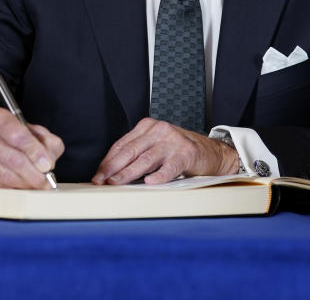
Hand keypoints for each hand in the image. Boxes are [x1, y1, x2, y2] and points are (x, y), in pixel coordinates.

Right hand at [0, 107, 63, 188]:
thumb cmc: (9, 138)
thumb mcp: (30, 131)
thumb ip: (46, 141)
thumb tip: (49, 161)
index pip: (19, 136)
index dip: (36, 152)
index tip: (47, 165)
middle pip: (14, 160)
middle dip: (34, 174)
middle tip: (45, 181)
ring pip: (8, 176)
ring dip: (27, 184)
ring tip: (36, 184)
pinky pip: (0, 187)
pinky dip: (16, 190)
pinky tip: (21, 185)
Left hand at [92, 117, 239, 184]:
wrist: (211, 152)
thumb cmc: (179, 150)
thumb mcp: (155, 145)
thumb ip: (137, 153)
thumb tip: (111, 172)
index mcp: (147, 127)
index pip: (122, 145)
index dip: (108, 161)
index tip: (98, 174)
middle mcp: (159, 131)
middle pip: (130, 151)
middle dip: (113, 168)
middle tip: (102, 180)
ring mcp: (173, 141)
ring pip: (146, 159)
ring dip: (128, 173)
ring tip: (117, 183)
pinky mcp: (186, 154)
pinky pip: (170, 166)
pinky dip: (159, 175)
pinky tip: (150, 182)